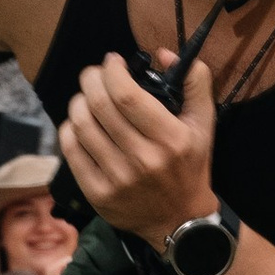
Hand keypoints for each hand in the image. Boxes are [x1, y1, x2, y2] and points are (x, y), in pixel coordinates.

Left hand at [59, 51, 218, 245]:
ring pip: (81, 126)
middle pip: (99, 106)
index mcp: (170, 138)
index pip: (126, 94)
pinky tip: (79, 123)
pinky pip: (71, 151)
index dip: (112, 71)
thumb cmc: (190, 165)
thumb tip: (163, 53)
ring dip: (78, 102)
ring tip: (86, 97)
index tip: (112, 62)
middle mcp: (142, 159)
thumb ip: (195, 81)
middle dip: (91, 79)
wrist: (179, 220)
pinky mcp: (97, 194)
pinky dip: (69, 129)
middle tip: (94, 75)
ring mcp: (117, 179)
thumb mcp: (204, 123)